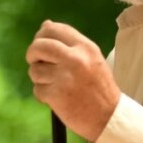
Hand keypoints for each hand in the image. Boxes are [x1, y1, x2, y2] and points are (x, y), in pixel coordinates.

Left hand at [26, 20, 120, 140]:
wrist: (109, 117)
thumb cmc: (99, 88)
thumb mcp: (91, 59)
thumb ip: (69, 43)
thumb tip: (45, 24)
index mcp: (85, 47)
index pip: (53, 29)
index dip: (41, 35)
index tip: (40, 44)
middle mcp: (75, 59)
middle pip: (39, 46)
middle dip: (32, 54)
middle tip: (36, 62)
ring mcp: (64, 77)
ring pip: (34, 70)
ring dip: (39, 78)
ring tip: (54, 84)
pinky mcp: (56, 95)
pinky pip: (37, 89)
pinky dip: (42, 95)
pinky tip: (56, 98)